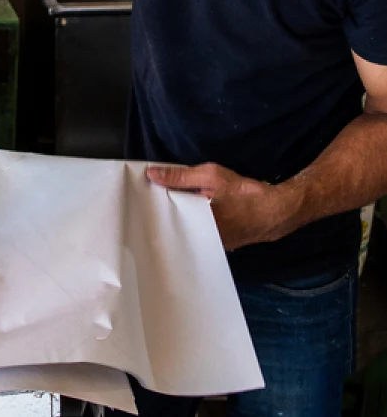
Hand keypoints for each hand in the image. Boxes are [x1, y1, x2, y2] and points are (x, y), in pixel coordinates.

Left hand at [146, 163, 294, 250]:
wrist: (277, 210)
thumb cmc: (244, 193)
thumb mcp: (211, 176)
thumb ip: (180, 176)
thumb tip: (152, 175)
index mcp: (197, 224)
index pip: (166, 218)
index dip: (154, 209)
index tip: (141, 202)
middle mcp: (202, 239)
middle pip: (175, 226)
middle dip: (164, 215)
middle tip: (149, 205)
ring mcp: (211, 244)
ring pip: (186, 230)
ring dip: (178, 219)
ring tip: (164, 209)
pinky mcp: (220, 244)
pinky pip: (199, 234)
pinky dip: (192, 224)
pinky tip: (187, 214)